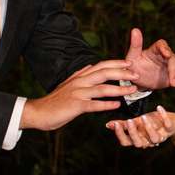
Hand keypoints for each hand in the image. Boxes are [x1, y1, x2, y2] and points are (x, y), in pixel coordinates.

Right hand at [21, 61, 140, 130]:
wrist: (38, 112)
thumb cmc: (54, 101)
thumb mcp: (67, 84)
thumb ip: (79, 75)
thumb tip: (89, 66)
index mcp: (79, 77)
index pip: (100, 66)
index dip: (116, 63)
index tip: (129, 62)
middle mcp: (79, 82)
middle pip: (104, 73)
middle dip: (122, 72)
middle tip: (136, 74)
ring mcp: (77, 94)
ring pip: (102, 88)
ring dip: (119, 88)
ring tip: (132, 89)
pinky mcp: (75, 106)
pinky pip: (93, 105)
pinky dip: (106, 104)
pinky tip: (117, 105)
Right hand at [108, 105, 174, 147]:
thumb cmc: (153, 123)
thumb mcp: (137, 122)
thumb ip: (124, 125)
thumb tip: (108, 125)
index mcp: (139, 138)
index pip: (127, 143)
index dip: (120, 135)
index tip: (114, 124)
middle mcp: (149, 140)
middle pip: (139, 143)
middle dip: (133, 133)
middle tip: (129, 121)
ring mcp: (161, 135)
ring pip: (154, 138)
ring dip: (148, 128)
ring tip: (143, 116)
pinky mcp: (172, 129)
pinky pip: (168, 125)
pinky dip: (164, 116)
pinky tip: (159, 107)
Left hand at [124, 29, 174, 95]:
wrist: (140, 79)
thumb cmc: (135, 66)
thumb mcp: (132, 58)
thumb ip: (135, 45)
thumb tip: (135, 30)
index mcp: (155, 49)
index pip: (162, 45)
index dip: (165, 48)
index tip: (167, 54)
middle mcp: (166, 55)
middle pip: (174, 60)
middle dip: (174, 72)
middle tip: (173, 84)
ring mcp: (173, 64)